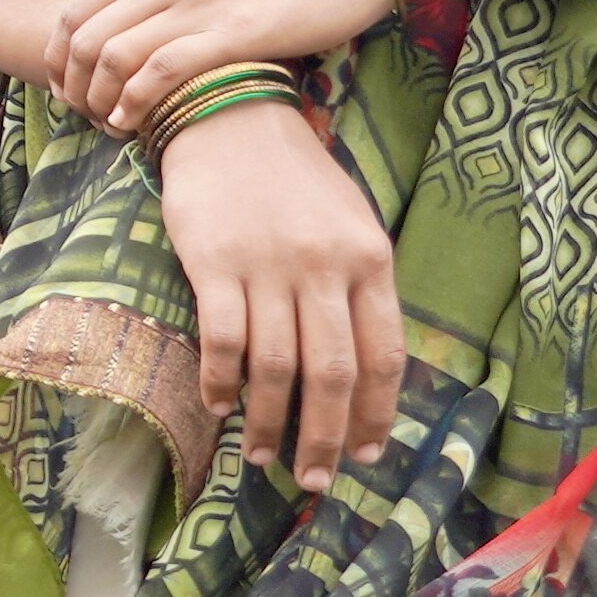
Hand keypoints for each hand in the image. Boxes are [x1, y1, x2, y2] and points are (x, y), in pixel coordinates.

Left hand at [51, 0, 394, 134]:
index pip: (77, 5)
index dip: (61, 51)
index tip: (68, 83)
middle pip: (84, 33)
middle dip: (71, 82)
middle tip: (79, 114)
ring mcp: (197, 3)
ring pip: (113, 53)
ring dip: (98, 98)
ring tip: (106, 125)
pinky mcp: (234, 31)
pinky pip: (163, 68)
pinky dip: (137, 100)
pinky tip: (135, 123)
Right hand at [158, 100, 400, 492]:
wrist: (228, 117)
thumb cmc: (292, 178)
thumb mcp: (348, 222)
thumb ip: (358, 286)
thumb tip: (360, 368)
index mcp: (369, 258)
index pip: (381, 354)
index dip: (375, 413)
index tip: (364, 454)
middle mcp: (325, 267)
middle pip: (332, 373)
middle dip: (325, 437)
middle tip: (314, 479)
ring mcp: (269, 266)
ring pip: (277, 366)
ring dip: (271, 422)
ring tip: (263, 455)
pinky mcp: (215, 263)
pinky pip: (222, 339)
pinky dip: (221, 381)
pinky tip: (220, 405)